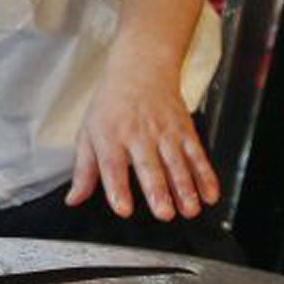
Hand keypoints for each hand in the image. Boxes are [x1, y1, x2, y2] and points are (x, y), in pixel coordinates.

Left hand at [67, 61, 220, 221]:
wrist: (141, 70)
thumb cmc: (111, 106)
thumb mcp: (88, 134)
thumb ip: (83, 171)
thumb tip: (73, 199)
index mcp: (110, 137)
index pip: (112, 166)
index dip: (118, 189)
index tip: (123, 209)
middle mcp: (138, 135)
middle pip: (149, 166)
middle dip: (158, 191)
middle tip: (164, 213)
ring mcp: (164, 133)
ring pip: (176, 163)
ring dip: (185, 188)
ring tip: (189, 210)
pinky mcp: (185, 130)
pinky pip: (197, 155)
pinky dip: (205, 176)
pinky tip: (209, 194)